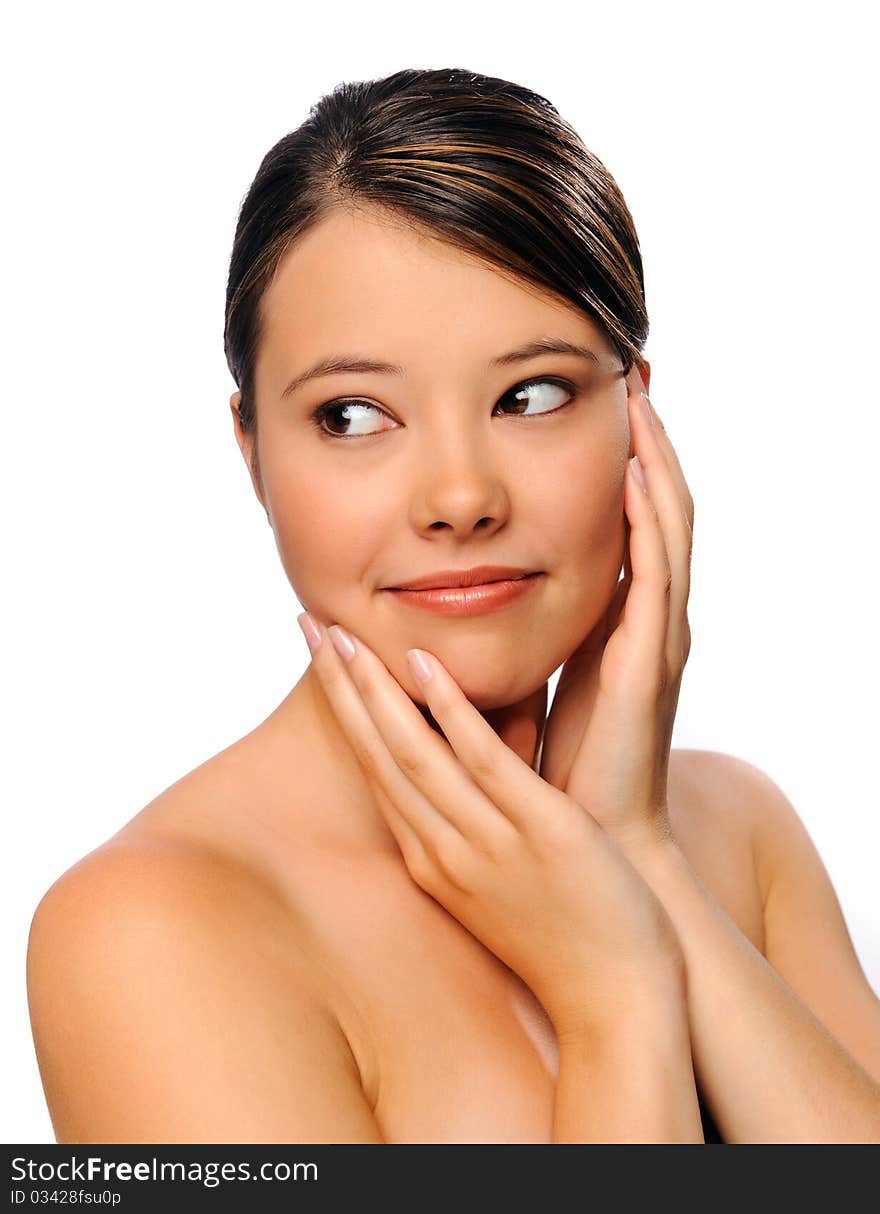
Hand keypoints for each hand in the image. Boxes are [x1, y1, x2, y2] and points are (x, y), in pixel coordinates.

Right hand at [297, 611, 683, 1036]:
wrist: (616, 1000)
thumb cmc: (561, 934)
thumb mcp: (493, 880)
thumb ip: (469, 823)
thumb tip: (461, 763)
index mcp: (431, 859)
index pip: (375, 770)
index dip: (345, 710)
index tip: (322, 659)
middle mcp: (443, 850)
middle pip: (377, 754)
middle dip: (340, 686)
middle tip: (307, 624)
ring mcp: (486, 842)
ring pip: (413, 752)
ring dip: (373, 689)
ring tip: (341, 634)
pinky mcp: (539, 831)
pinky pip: (483, 762)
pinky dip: (450, 711)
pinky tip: (423, 665)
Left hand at [538, 367, 694, 860]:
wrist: (594, 845)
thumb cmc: (563, 773)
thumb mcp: (539, 688)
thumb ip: (524, 639)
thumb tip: (467, 602)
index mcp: (619, 626)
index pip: (628, 525)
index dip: (622, 465)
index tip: (602, 405)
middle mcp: (647, 622)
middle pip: (656, 510)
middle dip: (648, 442)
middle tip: (634, 372)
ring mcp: (655, 639)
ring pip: (668, 529)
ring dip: (657, 461)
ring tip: (641, 395)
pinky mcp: (648, 664)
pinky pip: (657, 578)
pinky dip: (650, 522)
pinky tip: (634, 474)